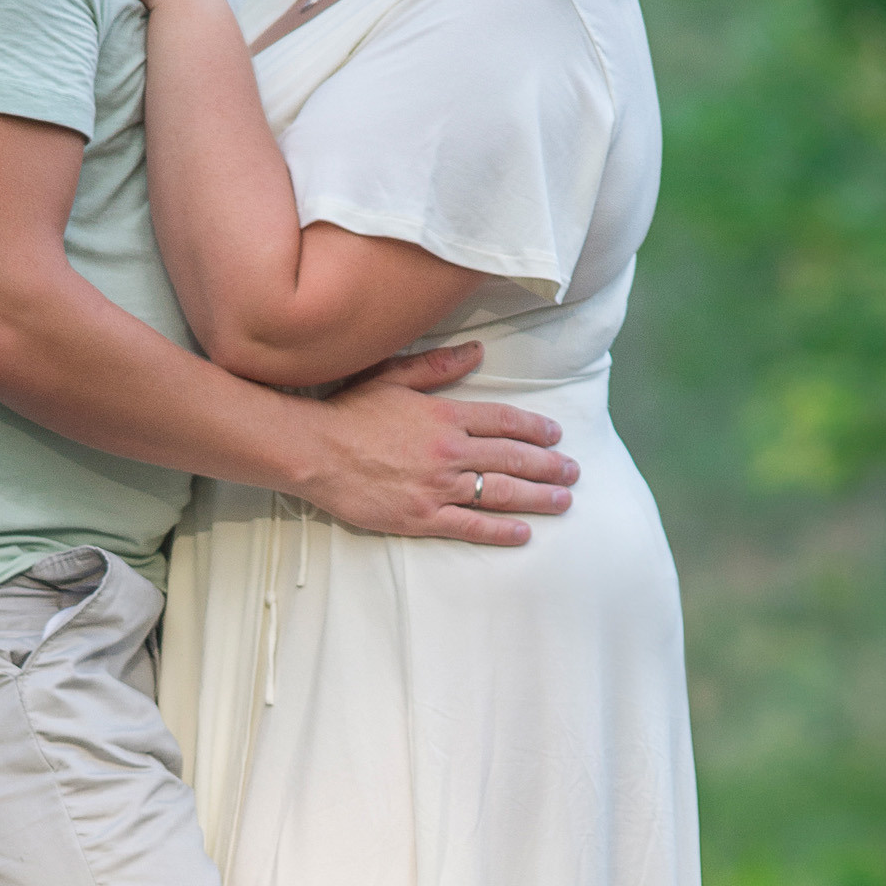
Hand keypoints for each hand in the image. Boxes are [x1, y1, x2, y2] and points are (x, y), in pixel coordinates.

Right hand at [307, 342, 577, 545]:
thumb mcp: (393, 377)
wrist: (313, 451)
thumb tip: (477, 352)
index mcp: (445, 415)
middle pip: (512, 459)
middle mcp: (449, 452)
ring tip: (563, 502)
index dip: (536, 430)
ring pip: (500, 492)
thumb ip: (438, 366)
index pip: (504, 421)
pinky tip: (524, 533)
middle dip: (549, 466)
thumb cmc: (348, 411)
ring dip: (538, 497)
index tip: (556, 437)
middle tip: (573, 473)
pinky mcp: (421, 517)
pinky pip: (471, 526)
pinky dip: (501, 530)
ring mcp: (437, 487)